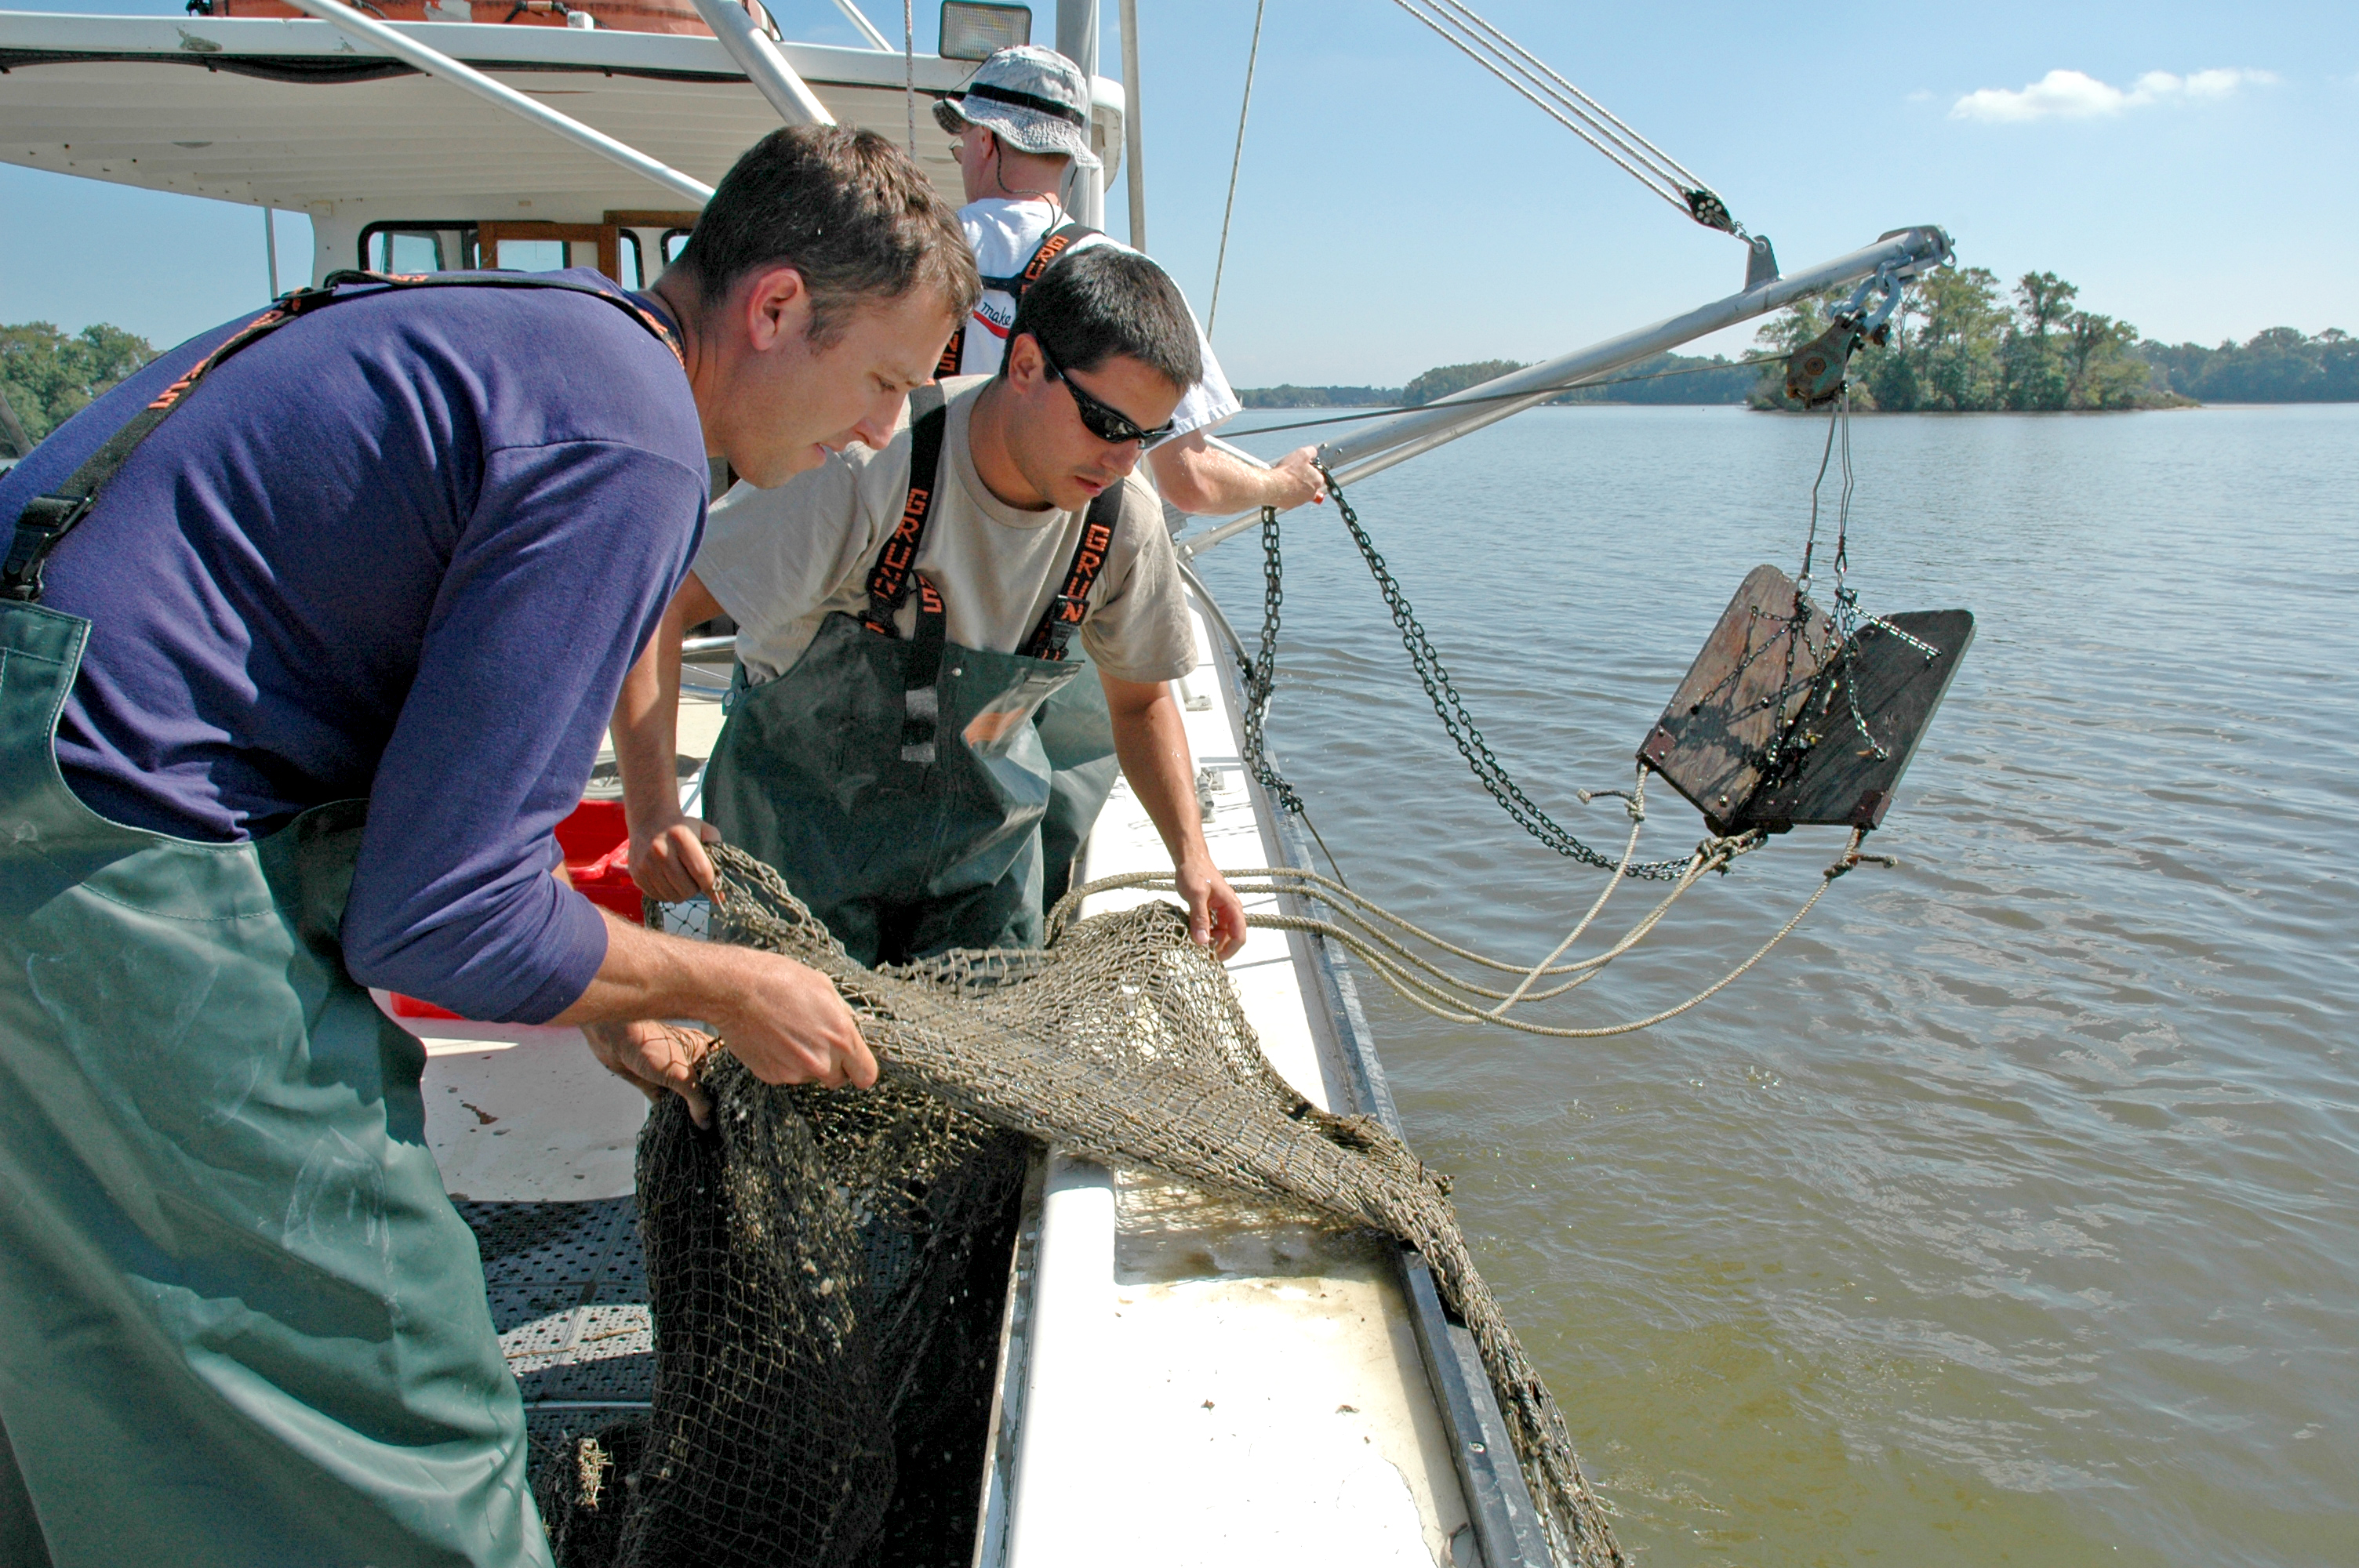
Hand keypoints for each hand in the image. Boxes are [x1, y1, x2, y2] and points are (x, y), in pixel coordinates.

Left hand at [583, 1018, 718, 1127]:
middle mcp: (688, 1060)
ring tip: (700, 1132)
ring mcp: (669, 1071)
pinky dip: (669, 1111)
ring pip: (683, 1095)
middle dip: (707, 1105)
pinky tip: (678, 1126)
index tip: (734, 1110)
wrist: (612, 1038)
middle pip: (703, 1086)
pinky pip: (664, 1100)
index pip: (722, 1072)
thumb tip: (706, 1122)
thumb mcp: (680, 1074)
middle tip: (718, 1126)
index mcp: (702, 1049)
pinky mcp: (652, 1081)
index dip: (728, 1090)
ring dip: (688, 1110)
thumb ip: (696, 1099)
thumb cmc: (650, 1045)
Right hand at [631, 811, 720, 902]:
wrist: (650, 820)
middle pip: (687, 889)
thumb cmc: (682, 828)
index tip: (714, 884)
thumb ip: (717, 859)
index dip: (711, 884)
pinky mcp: (636, 874)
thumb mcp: (705, 832)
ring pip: (673, 896)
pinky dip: (668, 893)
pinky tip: (668, 880)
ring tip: (681, 878)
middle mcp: (660, 851)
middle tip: (695, 878)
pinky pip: (659, 897)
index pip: (701, 872)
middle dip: (697, 888)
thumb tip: (720, 897)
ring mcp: (645, 864)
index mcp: (680, 837)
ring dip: (682, 892)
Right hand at [708, 949, 878, 1089]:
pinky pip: (787, 1074)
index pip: (865, 1075)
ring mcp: (794, 1072)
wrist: (735, 990)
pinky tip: (773, 1038)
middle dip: (833, 1066)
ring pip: (811, 1076)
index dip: (860, 1069)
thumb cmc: (779, 981)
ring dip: (806, 1062)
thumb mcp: (823, 987)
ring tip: (789, 1033)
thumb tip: (852, 1027)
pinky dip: (783, 1062)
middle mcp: (821, 1061)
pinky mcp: (772, 1076)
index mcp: (841, 1037)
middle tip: (817, 1043)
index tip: (854, 1063)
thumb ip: (842, 1014)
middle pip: (838, 1080)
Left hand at [1176, 857, 1248, 960]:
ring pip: (1220, 933)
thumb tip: (1202, 942)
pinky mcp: (1212, 909)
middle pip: (1230, 937)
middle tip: (1201, 955)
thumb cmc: (1195, 873)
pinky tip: (1192, 933)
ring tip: (1195, 945)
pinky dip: (1204, 933)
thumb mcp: (1196, 896)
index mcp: (1232, 907)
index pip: (1239, 936)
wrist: (1190, 858)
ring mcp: (1221, 910)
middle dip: (1218, 948)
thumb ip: (1200, 918)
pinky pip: (1212, 926)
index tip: (1214, 959)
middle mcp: (1230, 910)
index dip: (1229, 951)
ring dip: (1210, 941)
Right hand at [1266, 446, 1327, 511]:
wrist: (1273, 486)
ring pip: (1300, 493)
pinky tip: (1281, 486)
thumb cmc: (1288, 471)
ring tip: (1285, 479)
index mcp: (1317, 481)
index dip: (1310, 470)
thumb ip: (1311, 452)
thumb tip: (1313, 452)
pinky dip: (1287, 493)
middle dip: (1303, 480)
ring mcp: (1301, 501)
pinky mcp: (1290, 505)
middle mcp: (1312, 493)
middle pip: (1310, 485)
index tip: (1303, 467)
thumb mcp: (1302, 453)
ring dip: (1294, 487)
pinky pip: (1290, 498)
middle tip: (1294, 473)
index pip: (1318, 475)